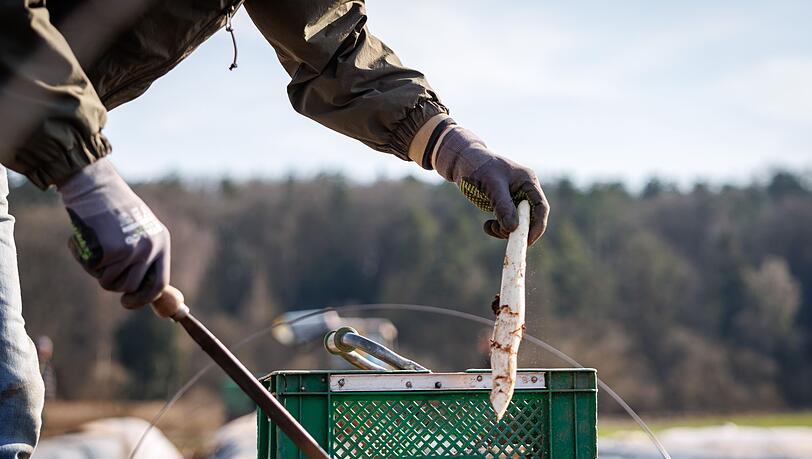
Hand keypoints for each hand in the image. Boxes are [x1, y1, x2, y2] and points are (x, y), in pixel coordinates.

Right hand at [57, 159, 169, 307]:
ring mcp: (131, 249)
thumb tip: (139, 291)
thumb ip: (142, 257)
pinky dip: (83, 258)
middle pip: (131, 287)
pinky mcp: (111, 249)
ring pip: (109, 282)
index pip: (160, 283)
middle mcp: (150, 248)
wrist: (96, 186)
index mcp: (161, 242)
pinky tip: (84, 238)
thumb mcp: (138, 230)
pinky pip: (93, 269)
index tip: (127, 302)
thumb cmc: (113, 209)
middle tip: (103, 273)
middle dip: (114, 285)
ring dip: (97, 270)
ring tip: (94, 246)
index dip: (144, 298)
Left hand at [434, 125, 549, 244]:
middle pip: (531, 218)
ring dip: (505, 230)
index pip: (541, 207)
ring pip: (518, 223)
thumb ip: (503, 206)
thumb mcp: (491, 185)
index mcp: (528, 181)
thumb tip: (512, 228)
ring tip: (490, 226)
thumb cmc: (477, 167)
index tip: (527, 241)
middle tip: (505, 239)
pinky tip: (486, 225)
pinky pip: (506, 222)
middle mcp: (524, 190)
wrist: (462, 162)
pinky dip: (498, 228)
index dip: (537, 226)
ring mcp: (514, 198)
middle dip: (519, 230)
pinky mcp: (503, 204)